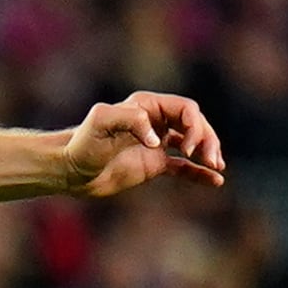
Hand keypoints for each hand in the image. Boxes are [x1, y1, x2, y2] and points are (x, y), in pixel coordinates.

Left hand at [59, 92, 224, 198]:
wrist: (71, 171)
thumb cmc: (82, 143)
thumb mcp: (101, 122)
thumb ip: (129, 119)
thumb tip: (157, 140)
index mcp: (146, 106)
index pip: (186, 109)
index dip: (195, 125)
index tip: (186, 147)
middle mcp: (155, 122)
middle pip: (196, 124)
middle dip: (208, 139)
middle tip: (208, 158)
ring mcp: (157, 144)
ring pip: (195, 144)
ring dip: (209, 152)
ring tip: (217, 166)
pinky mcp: (154, 165)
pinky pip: (184, 167)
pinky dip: (200, 173)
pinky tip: (216, 180)